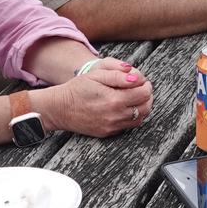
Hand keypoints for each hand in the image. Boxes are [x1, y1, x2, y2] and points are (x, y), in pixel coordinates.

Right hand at [36, 59, 152, 136]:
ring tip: (137, 98)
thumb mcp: (96, 75)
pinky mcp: (107, 132)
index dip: (146, 85)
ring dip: (142, 108)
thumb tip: (137, 78)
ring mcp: (112, 126)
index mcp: (114, 99)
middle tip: (143, 89)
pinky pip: (128, 126)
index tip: (143, 81)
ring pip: (139, 119)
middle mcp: (115, 115)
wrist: (59, 108)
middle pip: (145, 108)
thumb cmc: (77, 89)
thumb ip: (118, 75)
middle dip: (147, 96)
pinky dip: (132, 117)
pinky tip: (127, 108)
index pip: (143, 93)